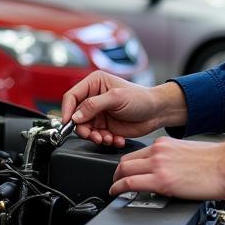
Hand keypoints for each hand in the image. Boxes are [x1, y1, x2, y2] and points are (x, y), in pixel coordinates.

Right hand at [61, 73, 186, 146]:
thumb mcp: (116, 98)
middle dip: (84, 129)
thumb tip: (76, 116)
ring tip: (108, 138)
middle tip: (94, 135)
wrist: (157, 112)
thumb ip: (94, 105)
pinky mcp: (105, 126)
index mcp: (94, 84)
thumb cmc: (141, 98)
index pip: (72, 96)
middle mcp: (94, 98)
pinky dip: (105, 140)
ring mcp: (99, 114)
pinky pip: (97, 137)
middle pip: (76, 117)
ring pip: (86, 129)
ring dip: (96, 137)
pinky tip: (116, 139)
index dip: (67, 110)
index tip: (68, 122)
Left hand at [109, 136, 224, 199]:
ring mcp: (158, 165)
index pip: (136, 154)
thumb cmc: (217, 162)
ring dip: (116, 180)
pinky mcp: (162, 181)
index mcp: (165, 145)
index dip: (127, 165)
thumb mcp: (188, 154)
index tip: (126, 172)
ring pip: (123, 170)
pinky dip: (118, 188)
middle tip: (116, 182)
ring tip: (114, 189)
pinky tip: (116, 193)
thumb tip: (170, 172)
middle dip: (117, 173)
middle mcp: (158, 152)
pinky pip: (131, 183)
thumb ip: (174, 160)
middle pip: (125, 160)